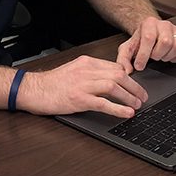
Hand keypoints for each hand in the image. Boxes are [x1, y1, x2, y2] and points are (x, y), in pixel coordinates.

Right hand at [17, 56, 147, 118]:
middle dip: (134, 86)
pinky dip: (118, 108)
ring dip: (129, 96)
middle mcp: (86, 71)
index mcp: (86, 62)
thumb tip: (110, 80)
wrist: (33, 90)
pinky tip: (127, 113)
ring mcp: (83, 85)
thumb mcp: (73, 71)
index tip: (135, 85)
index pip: (114, 66)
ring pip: (114, 86)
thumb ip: (90, 73)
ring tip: (137, 105)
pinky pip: (103, 103)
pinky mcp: (79, 99)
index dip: (129, 77)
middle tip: (142, 96)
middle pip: (118, 74)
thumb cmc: (51, 83)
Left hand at [116, 17, 175, 72]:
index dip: (144, 55)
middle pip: (166, 42)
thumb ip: (123, 59)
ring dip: (167, 56)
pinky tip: (169, 56)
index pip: (149, 38)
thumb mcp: (127, 48)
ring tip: (160, 55)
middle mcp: (164, 24)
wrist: (149, 32)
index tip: (139, 66)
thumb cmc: (140, 40)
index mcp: (149, 23)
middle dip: (157, 55)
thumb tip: (127, 71)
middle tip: (152, 56)